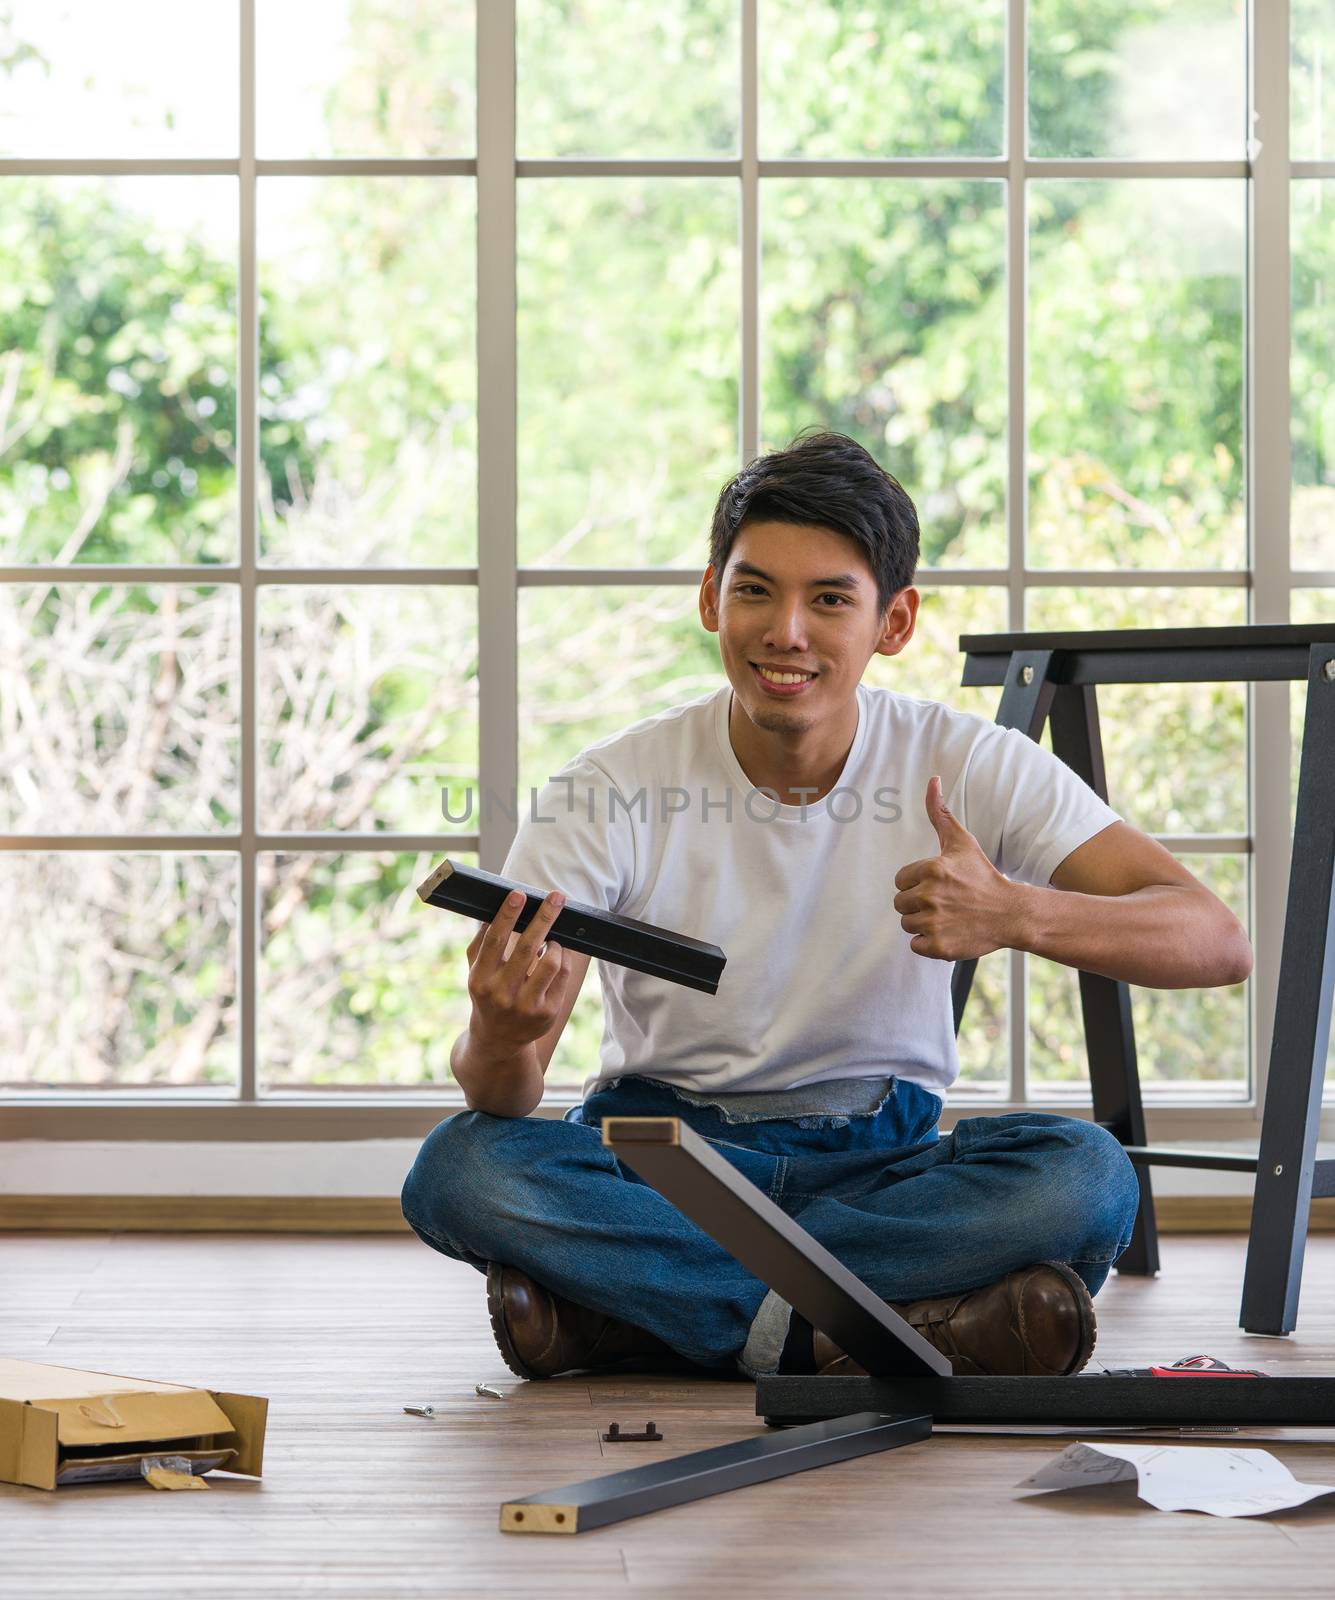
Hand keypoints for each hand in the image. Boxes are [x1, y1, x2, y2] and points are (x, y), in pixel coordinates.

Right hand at [465, 888, 574, 1052]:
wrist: (498, 1039)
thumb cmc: (488, 993)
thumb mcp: (476, 972)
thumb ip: (481, 944)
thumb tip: (497, 911)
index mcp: (480, 979)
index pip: (495, 941)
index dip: (507, 915)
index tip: (519, 894)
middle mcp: (501, 993)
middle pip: (527, 948)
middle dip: (544, 918)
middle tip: (556, 897)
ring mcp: (525, 1005)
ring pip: (550, 962)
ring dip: (555, 942)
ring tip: (553, 937)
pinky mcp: (547, 1013)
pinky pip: (562, 976)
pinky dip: (563, 957)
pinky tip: (558, 952)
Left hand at [892, 776, 1016, 960]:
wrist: (1012, 913)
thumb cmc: (983, 876)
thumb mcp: (962, 842)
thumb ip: (941, 813)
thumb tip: (932, 781)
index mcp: (931, 870)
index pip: (900, 881)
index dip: (917, 884)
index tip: (940, 885)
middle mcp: (930, 896)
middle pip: (900, 904)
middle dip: (919, 904)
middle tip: (946, 903)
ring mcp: (934, 923)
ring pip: (907, 924)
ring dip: (924, 923)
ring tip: (949, 917)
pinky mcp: (939, 947)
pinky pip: (916, 945)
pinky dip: (930, 942)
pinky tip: (950, 932)